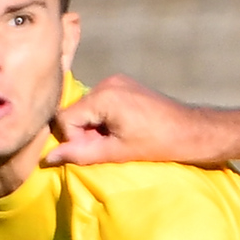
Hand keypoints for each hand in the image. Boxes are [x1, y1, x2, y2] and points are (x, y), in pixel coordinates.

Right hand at [46, 75, 233, 167]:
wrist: (191, 131)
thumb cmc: (157, 144)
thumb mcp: (116, 152)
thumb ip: (80, 153)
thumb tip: (47, 158)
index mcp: (104, 96)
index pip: (64, 118)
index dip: (74, 139)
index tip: (96, 150)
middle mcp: (106, 83)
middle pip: (74, 111)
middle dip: (84, 133)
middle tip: (108, 147)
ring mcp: (116, 81)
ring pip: (86, 108)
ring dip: (94, 128)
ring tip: (118, 139)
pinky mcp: (123, 84)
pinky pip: (99, 103)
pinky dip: (103, 119)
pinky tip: (123, 130)